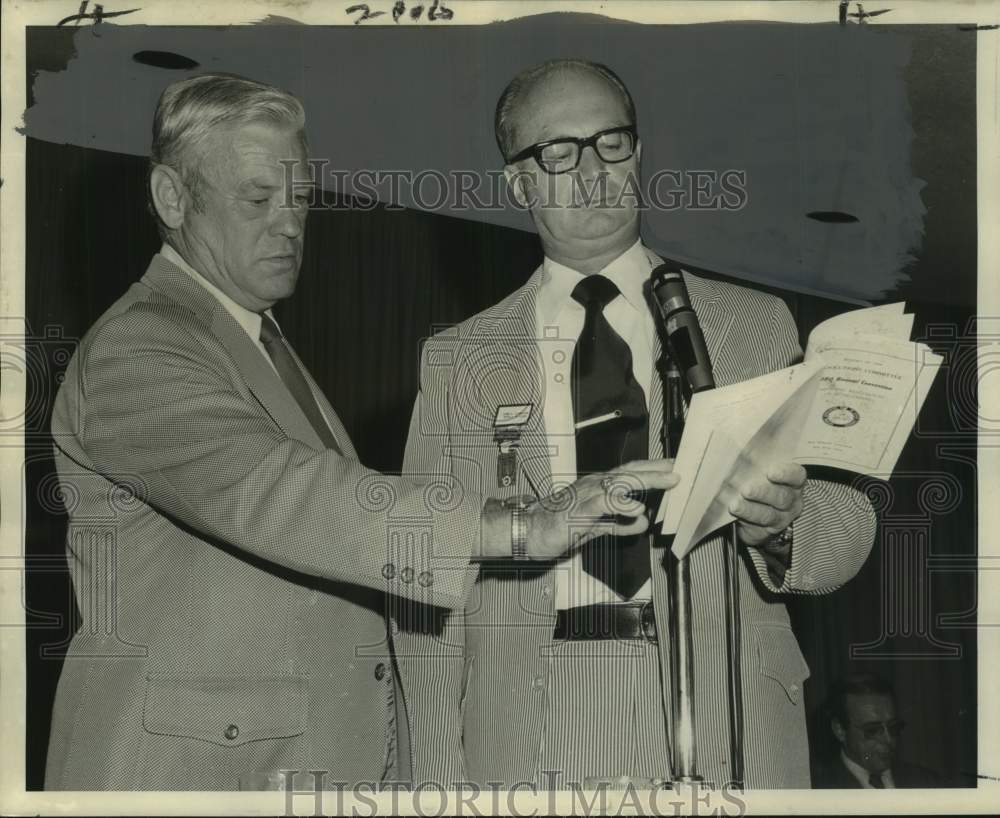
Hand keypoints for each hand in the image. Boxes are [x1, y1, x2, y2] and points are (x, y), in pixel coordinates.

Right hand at [523, 458, 679, 559]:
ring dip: (646, 479)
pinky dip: (622, 503)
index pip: (630, 474)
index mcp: (598, 488)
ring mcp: (586, 495)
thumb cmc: (557, 526)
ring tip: (668, 480)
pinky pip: (603, 503)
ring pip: (620, 482)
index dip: (652, 469)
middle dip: (656, 470)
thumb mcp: (597, 527)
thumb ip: (620, 524)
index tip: (674, 468)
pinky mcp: (578, 509)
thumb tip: (642, 521)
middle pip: (630, 472)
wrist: (529, 532)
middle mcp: (594, 486)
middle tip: (678, 468)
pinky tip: (637, 507)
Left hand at [727, 461, 805, 547]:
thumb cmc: (759, 481)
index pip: (796, 476)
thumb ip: (757, 459)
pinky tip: (734, 514)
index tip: (770, 472)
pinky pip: (757, 528)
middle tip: (746, 490)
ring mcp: (780, 518)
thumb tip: (741, 442)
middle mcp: (790, 500)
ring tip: (735, 505)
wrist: (755, 508)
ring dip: (750, 510)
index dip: (785, 474)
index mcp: (793, 481)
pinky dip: (744, 520)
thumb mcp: (761, 468)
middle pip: (781, 497)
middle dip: (763, 493)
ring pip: (768, 515)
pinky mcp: (766, 531)